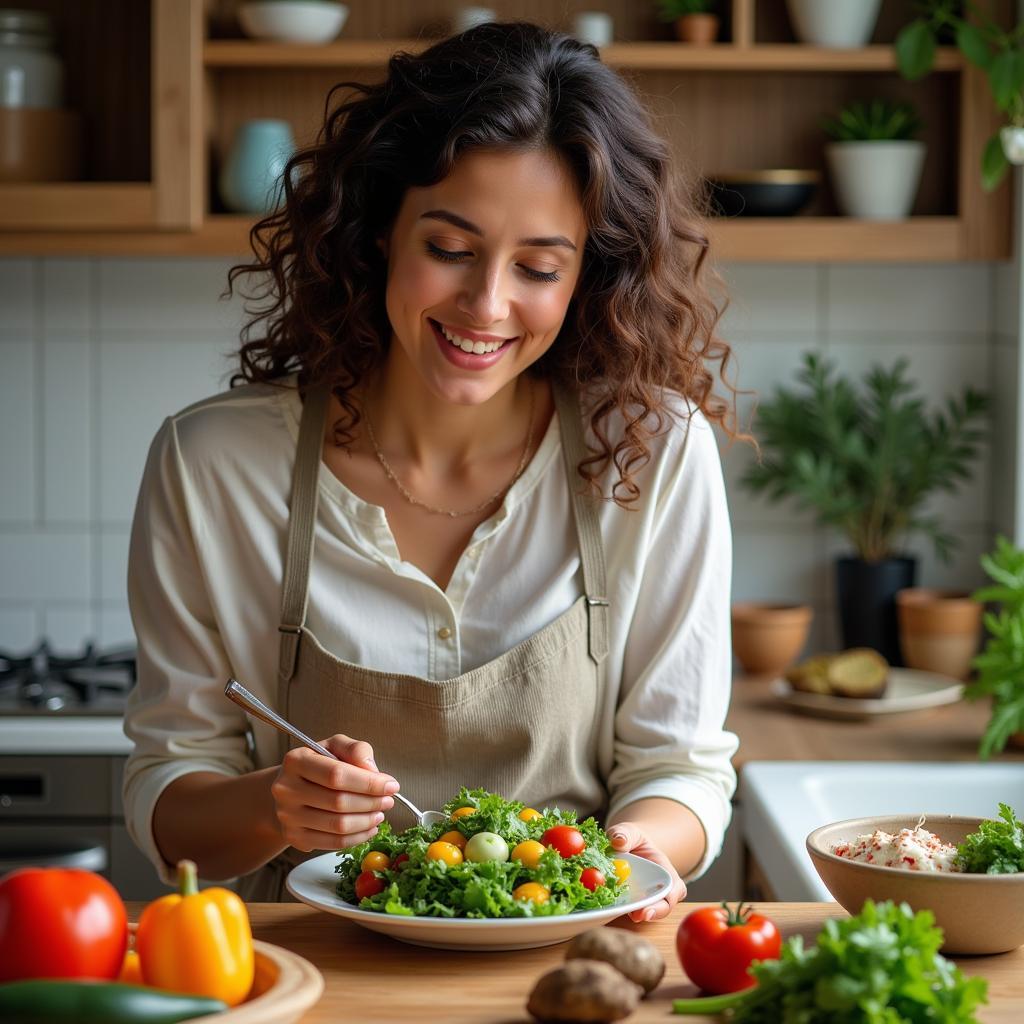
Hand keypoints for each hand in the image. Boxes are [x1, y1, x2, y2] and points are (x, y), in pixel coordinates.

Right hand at [270, 734, 398, 851]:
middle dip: (371, 802)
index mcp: (296, 761)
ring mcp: (288, 816)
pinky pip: (333, 843)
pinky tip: (369, 828)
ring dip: (367, 821)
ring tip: (380, 813)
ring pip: (338, 826)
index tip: (391, 785)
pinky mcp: (294, 837)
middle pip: (339, 802)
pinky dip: (358, 837)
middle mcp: (286, 789)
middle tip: (388, 800)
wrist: (290, 789)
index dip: (369, 783)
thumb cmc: (318, 765)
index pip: (337, 775)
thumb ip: (356, 750)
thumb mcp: (335, 746)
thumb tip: (372, 771)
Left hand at [607, 822, 685, 922]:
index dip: (669, 897)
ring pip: (643, 912)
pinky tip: (607, 907)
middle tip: (639, 915)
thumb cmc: (632, 838)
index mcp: (665, 871)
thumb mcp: (630, 832)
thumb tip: (618, 841)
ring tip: (625, 914)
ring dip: (635, 914)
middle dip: (653, 912)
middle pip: (663, 906)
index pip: (674, 888)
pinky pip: (624, 910)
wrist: (622, 846)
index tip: (657, 901)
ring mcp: (641, 899)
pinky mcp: (626, 903)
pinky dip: (617, 910)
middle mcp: (656, 889)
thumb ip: (625, 834)